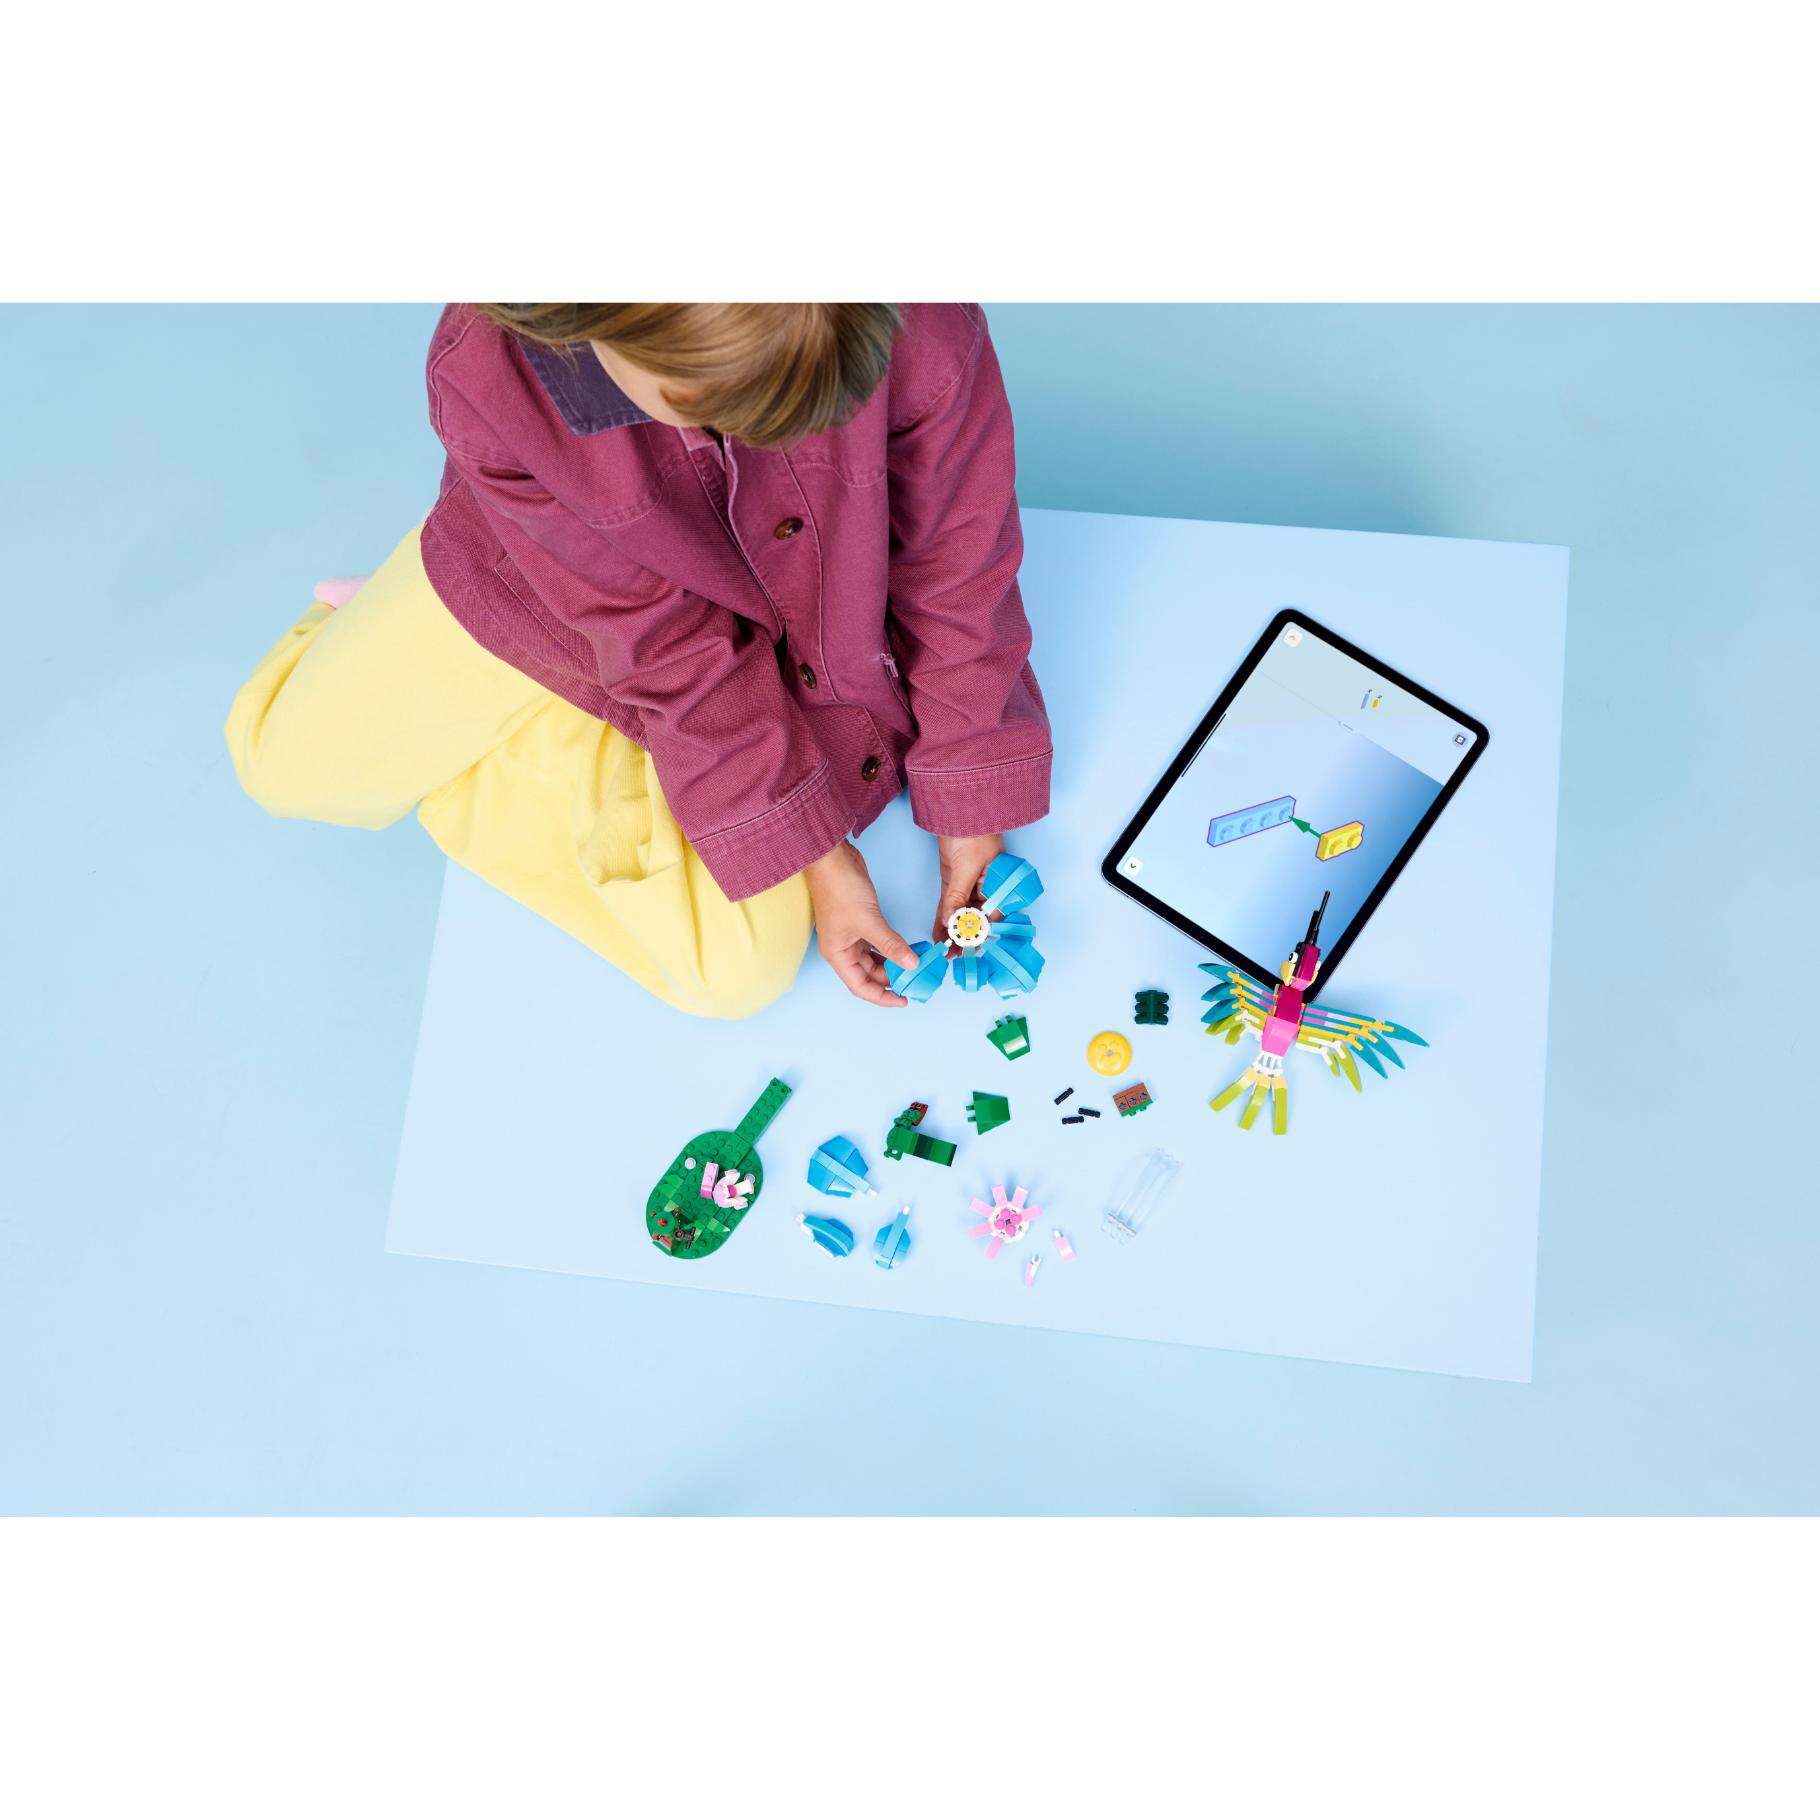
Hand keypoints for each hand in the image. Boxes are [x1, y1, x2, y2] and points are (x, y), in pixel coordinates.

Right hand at [806, 841, 918, 1007]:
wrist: (833, 858)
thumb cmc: (839, 889)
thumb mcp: (869, 921)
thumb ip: (891, 945)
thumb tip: (911, 965)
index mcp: (838, 955)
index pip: (861, 987)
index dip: (882, 997)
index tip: (903, 1000)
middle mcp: (843, 949)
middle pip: (869, 975)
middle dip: (892, 980)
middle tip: (916, 982)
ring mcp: (851, 935)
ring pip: (875, 959)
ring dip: (893, 963)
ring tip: (915, 968)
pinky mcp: (860, 922)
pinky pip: (878, 943)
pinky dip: (892, 948)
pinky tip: (907, 950)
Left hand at [933, 833, 1005, 947]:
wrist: (959, 809)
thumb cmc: (973, 832)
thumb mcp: (965, 868)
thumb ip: (957, 897)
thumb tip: (951, 921)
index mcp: (1000, 886)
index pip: (989, 917)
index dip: (976, 934)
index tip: (964, 949)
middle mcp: (987, 889)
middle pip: (974, 919)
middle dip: (963, 938)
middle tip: (952, 955)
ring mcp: (969, 886)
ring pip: (960, 915)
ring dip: (951, 931)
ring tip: (943, 950)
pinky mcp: (955, 882)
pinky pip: (950, 904)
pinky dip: (943, 918)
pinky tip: (938, 934)